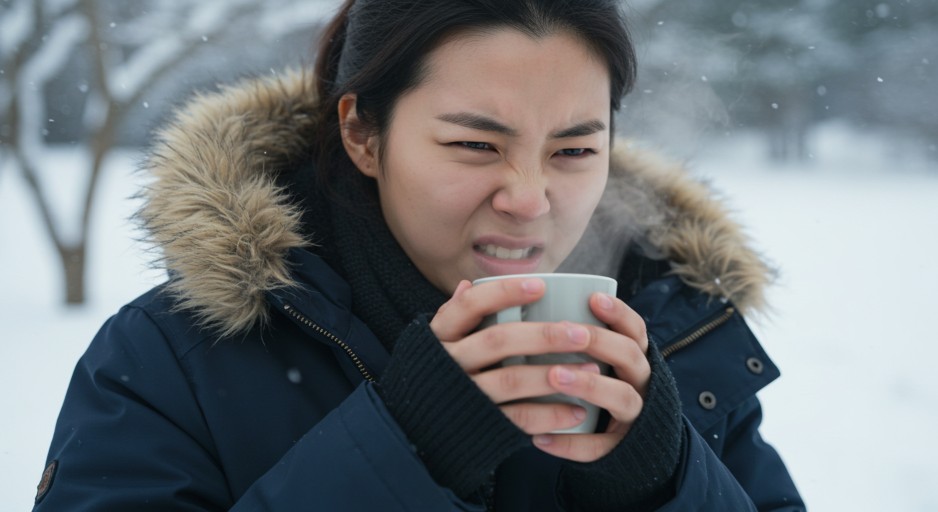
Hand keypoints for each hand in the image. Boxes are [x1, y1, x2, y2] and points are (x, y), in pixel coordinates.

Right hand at [429, 277, 650, 462]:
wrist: (411, 433)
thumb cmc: (436, 375)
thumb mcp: (435, 344)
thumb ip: (454, 318)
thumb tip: (468, 284)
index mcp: (439, 337)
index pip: (470, 305)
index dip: (505, 291)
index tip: (541, 284)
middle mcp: (449, 363)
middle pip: (498, 341)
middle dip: (544, 335)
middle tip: (582, 332)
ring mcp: (463, 395)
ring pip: (511, 380)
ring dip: (555, 375)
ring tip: (591, 369)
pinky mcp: (478, 425)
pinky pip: (517, 418)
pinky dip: (549, 415)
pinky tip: (577, 411)